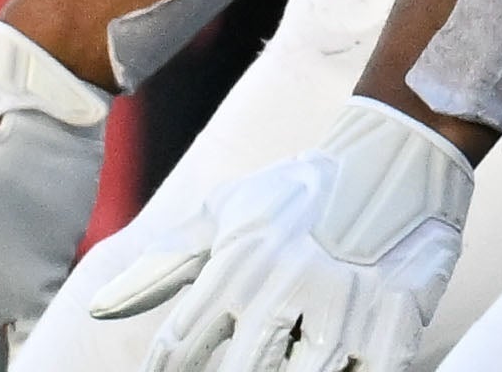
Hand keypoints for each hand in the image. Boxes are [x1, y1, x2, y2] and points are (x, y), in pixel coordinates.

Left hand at [86, 96, 473, 371]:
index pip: (180, 349)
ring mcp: (342, 306)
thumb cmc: (303, 189)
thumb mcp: (228, 212)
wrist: (402, 151)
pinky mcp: (395, 316)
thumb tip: (100, 308)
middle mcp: (285, 289)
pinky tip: (338, 364)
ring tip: (287, 359)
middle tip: (241, 362)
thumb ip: (164, 264)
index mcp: (238, 267)